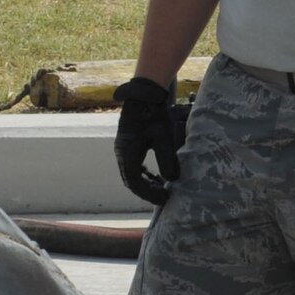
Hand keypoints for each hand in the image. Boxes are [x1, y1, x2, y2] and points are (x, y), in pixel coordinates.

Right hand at [112, 76, 184, 206]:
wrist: (145, 95)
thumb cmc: (154, 114)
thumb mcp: (163, 136)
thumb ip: (167, 158)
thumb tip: (172, 179)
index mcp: (126, 153)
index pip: (134, 182)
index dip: (148, 193)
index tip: (164, 199)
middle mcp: (122, 153)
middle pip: (131, 181)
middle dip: (148, 191)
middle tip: (165, 198)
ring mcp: (125, 149)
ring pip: (133, 174)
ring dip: (146, 183)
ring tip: (163, 190)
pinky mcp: (130, 145)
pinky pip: (135, 166)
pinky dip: (145, 174)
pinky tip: (158, 178)